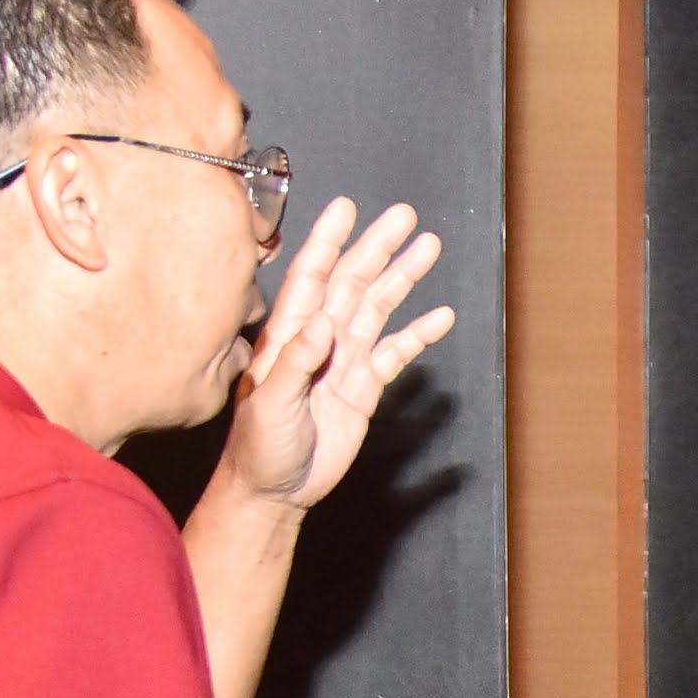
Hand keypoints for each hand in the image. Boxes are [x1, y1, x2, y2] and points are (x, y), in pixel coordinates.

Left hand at [217, 197, 456, 516]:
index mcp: (288, 335)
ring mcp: (343, 361)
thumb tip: (321, 325)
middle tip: (405, 217)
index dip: (330, 241)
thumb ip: (294, 364)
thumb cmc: (257, 447)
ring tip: (428, 249)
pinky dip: (418, 335)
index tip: (348, 209)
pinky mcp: (363, 387)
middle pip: (353, 281)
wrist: (275, 489)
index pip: (311, 276)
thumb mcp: (268, 405)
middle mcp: (318, 339)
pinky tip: (440, 318)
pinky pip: (395, 353)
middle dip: (379, 247)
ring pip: (377, 308)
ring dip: (403, 278)